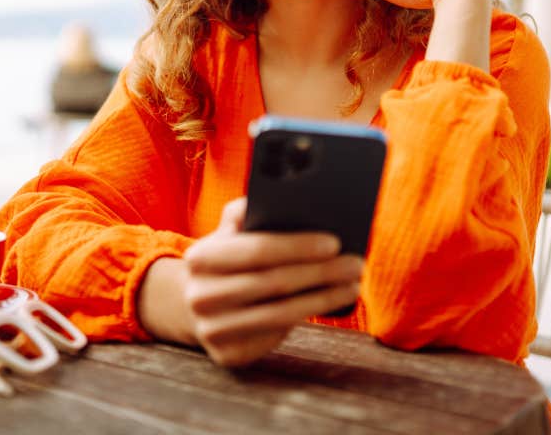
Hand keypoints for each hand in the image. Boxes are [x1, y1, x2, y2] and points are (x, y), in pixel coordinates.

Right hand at [181, 198, 361, 366]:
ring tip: (352, 285)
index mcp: (200, 258)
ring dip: (323, 298)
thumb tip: (286, 196)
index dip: (298, 247)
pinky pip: (276, 336)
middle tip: (355, 264)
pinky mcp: (228, 355)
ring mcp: (212, 330)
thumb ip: (247, 211)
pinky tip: (329, 303)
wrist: (196, 301)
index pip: (257, 250)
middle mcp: (201, 297)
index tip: (335, 242)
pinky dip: (306, 318)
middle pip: (274, 284)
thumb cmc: (226, 256)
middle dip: (321, 272)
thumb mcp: (229, 229)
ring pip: (281, 313)